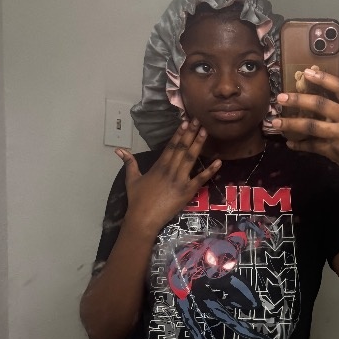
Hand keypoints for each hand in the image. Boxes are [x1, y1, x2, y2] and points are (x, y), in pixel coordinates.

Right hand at [116, 119, 220, 237]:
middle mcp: (170, 170)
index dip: (179, 133)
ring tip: (205, 131)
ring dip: (198, 144)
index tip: (185, 122)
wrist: (143, 218)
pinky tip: (219, 161)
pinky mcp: (187, 192)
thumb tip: (119, 150)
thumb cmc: (137, 200)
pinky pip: (201, 179)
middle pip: (182, 148)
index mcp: (159, 166)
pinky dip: (210, 170)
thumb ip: (129, 163)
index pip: (171, 146)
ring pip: (190, 158)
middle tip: (198, 120)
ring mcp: (180, 180)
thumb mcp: (131, 179)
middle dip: (191, 133)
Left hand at [273, 69, 338, 185]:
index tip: (306, 72)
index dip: (323, 78)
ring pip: (312, 126)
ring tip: (276, 121)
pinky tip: (290, 143)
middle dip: (298, 100)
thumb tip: (316, 92)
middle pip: (320, 104)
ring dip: (291, 123)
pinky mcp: (335, 151)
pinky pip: (312, 145)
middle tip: (280, 98)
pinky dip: (299, 144)